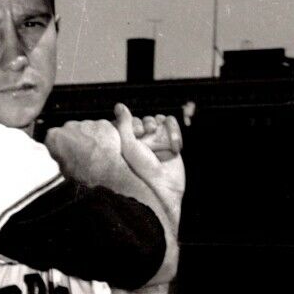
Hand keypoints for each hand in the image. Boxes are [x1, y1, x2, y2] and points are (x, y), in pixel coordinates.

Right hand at [43, 118, 125, 188]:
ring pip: (86, 129)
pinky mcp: (102, 123)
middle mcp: (68, 125)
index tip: (66, 154)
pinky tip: (105, 150)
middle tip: (82, 154)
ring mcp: (86, 122)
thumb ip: (62, 159)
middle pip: (70, 131)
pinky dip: (103, 137)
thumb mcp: (65, 172)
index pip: (53, 138)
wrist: (107, 171)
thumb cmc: (84, 173)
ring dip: (89, 138)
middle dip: (76, 140)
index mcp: (54, 137)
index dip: (61, 147)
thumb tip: (65, 158)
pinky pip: (101, 129)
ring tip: (95, 154)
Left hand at [112, 105, 184, 226]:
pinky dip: (175, 132)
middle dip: (150, 125)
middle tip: (150, 135)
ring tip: (164, 144)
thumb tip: (119, 105)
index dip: (136, 124)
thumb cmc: (141, 168)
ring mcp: (158, 142)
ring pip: (160, 120)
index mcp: (128, 142)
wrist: (163, 187)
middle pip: (147, 119)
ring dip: (163, 128)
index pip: (132, 121)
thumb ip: (124, 124)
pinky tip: (175, 147)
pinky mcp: (172, 143)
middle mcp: (143, 141)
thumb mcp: (128, 145)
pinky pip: (173, 125)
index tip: (138, 135)